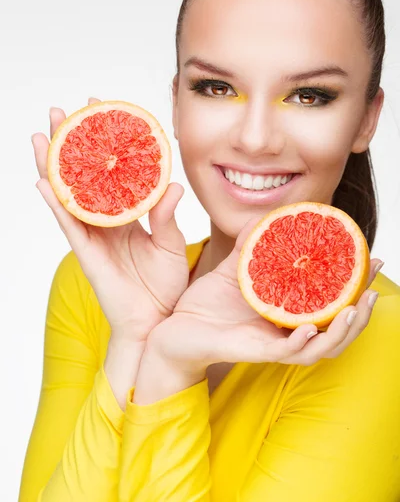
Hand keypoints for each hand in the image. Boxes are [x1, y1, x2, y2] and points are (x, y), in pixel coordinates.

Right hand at [32, 97, 188, 342]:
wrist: (157, 322)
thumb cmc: (166, 285)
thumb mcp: (172, 244)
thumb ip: (167, 215)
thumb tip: (173, 184)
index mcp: (128, 215)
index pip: (113, 172)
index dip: (105, 143)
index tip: (101, 110)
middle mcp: (106, 220)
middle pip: (83, 175)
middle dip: (71, 143)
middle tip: (62, 112)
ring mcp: (93, 235)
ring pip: (68, 193)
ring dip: (53, 165)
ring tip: (42, 135)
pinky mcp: (86, 253)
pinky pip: (68, 224)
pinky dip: (56, 202)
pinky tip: (43, 180)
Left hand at [148, 216, 382, 371]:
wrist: (173, 330)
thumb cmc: (205, 305)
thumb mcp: (232, 269)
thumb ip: (251, 245)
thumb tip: (267, 216)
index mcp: (286, 315)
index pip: (330, 305)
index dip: (355, 287)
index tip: (372, 260)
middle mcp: (285, 333)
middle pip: (336, 329)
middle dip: (360, 311)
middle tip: (375, 287)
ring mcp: (273, 345)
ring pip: (321, 346)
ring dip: (342, 330)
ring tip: (355, 308)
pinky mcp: (255, 353)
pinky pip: (286, 352)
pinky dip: (302, 343)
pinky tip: (311, 327)